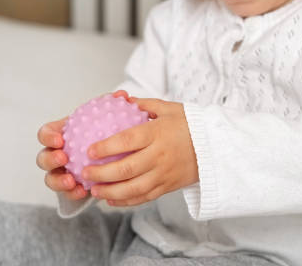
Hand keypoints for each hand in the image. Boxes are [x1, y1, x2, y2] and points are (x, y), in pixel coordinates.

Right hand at [36, 90, 130, 200]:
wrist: (106, 153)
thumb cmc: (100, 130)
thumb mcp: (103, 116)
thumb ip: (109, 106)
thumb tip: (122, 95)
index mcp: (58, 134)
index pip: (45, 133)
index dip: (48, 136)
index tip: (60, 138)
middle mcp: (55, 153)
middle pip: (43, 158)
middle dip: (50, 159)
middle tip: (64, 158)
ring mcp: (59, 172)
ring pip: (51, 178)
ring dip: (58, 181)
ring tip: (71, 181)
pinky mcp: (68, 188)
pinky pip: (67, 193)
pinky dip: (73, 193)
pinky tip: (83, 192)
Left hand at [83, 98, 198, 206]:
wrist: (216, 146)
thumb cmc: (191, 125)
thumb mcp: (170, 109)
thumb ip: (145, 105)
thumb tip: (122, 99)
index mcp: (158, 133)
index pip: (127, 141)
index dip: (106, 147)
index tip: (89, 150)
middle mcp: (160, 155)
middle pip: (126, 168)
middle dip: (101, 173)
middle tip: (85, 172)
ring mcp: (164, 174)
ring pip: (133, 188)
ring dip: (110, 192)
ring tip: (94, 190)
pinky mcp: (168, 187)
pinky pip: (144, 197)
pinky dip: (126, 201)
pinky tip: (111, 200)